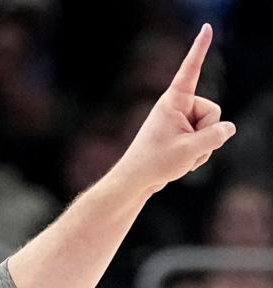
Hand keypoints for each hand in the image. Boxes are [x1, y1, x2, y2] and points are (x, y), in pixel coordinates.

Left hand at [117, 25, 234, 194]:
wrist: (135, 182)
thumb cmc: (156, 163)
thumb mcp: (190, 151)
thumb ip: (215, 136)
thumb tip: (229, 128)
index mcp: (174, 100)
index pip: (191, 70)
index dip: (200, 49)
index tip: (207, 28)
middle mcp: (177, 106)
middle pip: (213, 112)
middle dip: (205, 135)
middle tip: (183, 150)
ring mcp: (180, 120)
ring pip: (210, 129)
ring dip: (201, 149)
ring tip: (179, 158)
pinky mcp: (181, 133)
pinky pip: (202, 140)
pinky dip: (196, 154)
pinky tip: (181, 163)